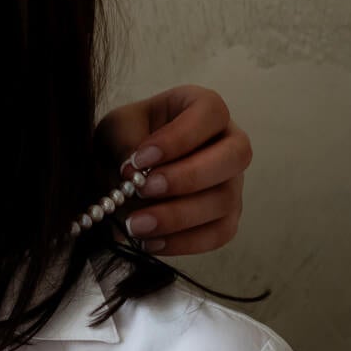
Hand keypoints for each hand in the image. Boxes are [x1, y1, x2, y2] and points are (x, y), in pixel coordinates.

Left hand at [95, 85, 251, 255]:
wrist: (118, 171)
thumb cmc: (125, 138)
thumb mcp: (116, 128)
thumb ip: (124, 142)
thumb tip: (134, 172)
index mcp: (204, 108)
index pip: (210, 112)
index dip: (180, 136)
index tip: (141, 157)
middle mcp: (229, 142)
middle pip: (234, 156)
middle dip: (188, 176)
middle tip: (143, 189)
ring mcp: (232, 182)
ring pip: (225, 200)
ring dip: (179, 216)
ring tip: (136, 224)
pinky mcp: (226, 217)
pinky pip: (218, 233)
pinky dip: (183, 242)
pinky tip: (149, 241)